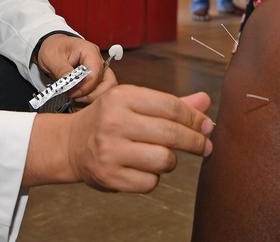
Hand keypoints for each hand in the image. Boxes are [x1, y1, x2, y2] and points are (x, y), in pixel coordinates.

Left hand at [37, 34, 117, 102]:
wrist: (52, 47)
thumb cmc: (54, 48)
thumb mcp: (52, 58)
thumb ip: (63, 72)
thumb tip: (71, 86)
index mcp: (90, 51)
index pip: (95, 74)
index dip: (84, 87)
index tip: (71, 93)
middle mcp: (98, 61)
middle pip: (108, 83)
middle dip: (92, 95)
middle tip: (76, 99)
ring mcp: (99, 70)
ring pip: (106, 89)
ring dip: (93, 99)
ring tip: (76, 100)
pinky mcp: (96, 79)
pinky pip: (100, 92)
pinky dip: (90, 100)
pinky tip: (78, 101)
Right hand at [66, 87, 213, 191]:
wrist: (71, 144)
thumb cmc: (109, 120)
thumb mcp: (134, 103)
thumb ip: (171, 104)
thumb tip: (205, 101)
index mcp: (122, 97)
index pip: (171, 106)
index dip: (195, 118)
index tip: (208, 126)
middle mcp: (114, 122)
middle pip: (171, 134)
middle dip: (196, 141)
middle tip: (206, 146)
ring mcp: (110, 151)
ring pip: (164, 160)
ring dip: (171, 160)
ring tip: (163, 155)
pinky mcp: (110, 177)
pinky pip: (150, 182)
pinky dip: (154, 177)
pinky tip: (144, 168)